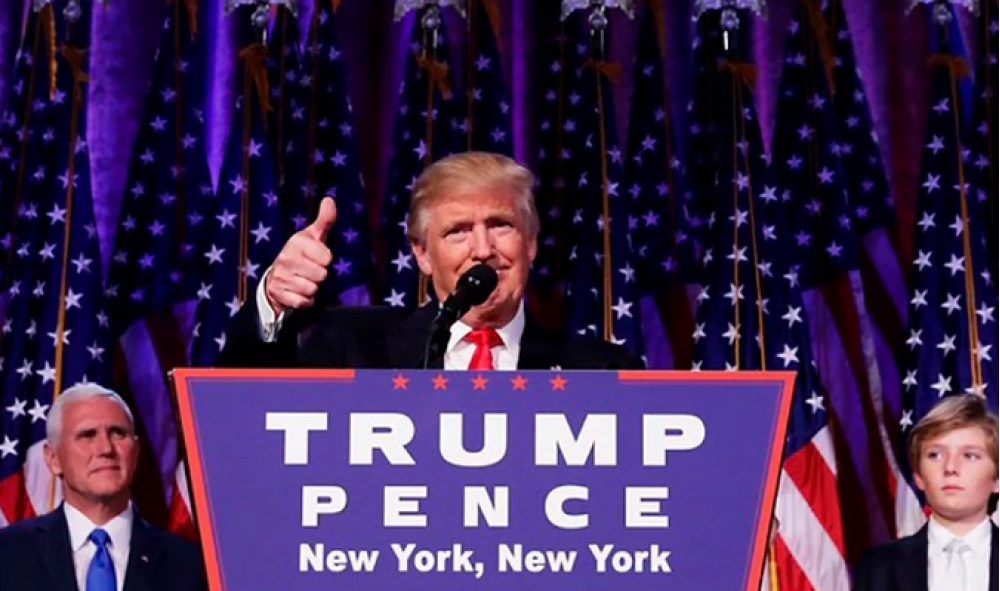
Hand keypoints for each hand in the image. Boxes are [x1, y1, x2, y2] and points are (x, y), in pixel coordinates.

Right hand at [264, 196, 335, 313]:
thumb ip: (325, 220)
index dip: (325, 260)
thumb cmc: (301, 254)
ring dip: (312, 288)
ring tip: (303, 280)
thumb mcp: (313, 236)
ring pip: (312, 289)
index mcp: (296, 242)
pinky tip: (298, 292)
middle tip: (310, 271)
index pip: (327, 258)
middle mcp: (286, 258)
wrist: (276, 278)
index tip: (317, 258)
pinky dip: (305, 300)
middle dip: (319, 276)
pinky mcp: (279, 294)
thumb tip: (330, 200)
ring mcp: (281, 277)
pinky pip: (303, 302)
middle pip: (321, 275)